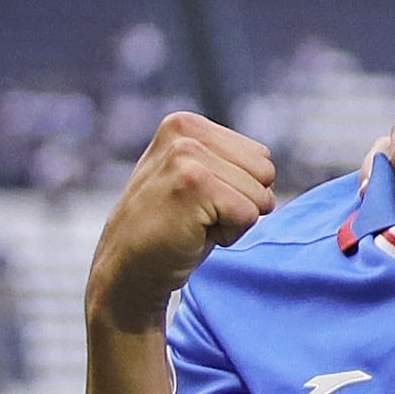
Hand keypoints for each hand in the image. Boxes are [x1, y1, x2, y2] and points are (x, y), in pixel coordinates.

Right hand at [87, 113, 275, 333]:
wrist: (126, 270)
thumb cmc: (168, 228)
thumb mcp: (192, 178)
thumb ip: (224, 160)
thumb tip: (269, 167)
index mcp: (187, 124)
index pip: (261, 157)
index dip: (238, 189)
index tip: (199, 201)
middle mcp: (186, 132)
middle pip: (265, 173)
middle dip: (240, 202)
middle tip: (196, 215)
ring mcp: (187, 155)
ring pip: (260, 195)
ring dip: (233, 220)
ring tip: (192, 223)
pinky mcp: (194, 184)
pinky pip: (248, 215)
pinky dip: (228, 235)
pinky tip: (191, 234)